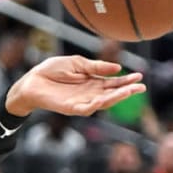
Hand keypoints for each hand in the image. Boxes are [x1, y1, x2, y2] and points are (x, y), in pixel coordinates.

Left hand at [5, 55, 145, 116]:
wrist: (31, 80)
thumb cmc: (51, 70)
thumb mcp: (77, 63)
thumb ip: (95, 67)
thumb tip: (117, 68)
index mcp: (91, 81)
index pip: (112, 82)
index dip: (126, 80)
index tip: (139, 76)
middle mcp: (89, 93)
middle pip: (112, 93)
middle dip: (127, 90)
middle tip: (141, 86)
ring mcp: (81, 101)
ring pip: (103, 102)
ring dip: (116, 97)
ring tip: (128, 91)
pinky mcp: (71, 108)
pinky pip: (86, 108)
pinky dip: (95, 105)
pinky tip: (103, 99)